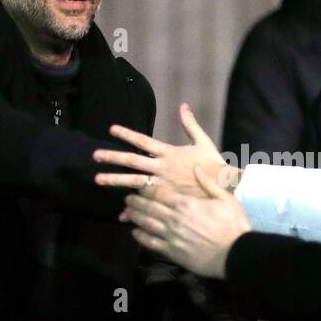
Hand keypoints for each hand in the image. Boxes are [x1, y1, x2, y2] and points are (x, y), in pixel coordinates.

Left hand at [93, 103, 239, 195]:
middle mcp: (162, 168)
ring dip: (115, 180)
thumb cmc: (214, 165)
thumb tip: (183, 106)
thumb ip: (190, 124)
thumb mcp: (203, 141)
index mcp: (169, 153)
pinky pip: (147, 203)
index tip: (111, 129)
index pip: (143, 141)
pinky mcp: (167, 199)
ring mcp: (162, 184)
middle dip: (112, 157)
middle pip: (132, 161)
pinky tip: (122, 213)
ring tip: (98, 179)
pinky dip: (135, 209)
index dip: (127, 134)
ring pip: (133, 182)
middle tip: (95, 156)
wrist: (225, 187)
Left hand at [123, 166, 251, 278]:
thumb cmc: (233, 225)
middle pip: (148, 207)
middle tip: (128, 198)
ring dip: (134, 216)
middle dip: (136, 201)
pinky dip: (140, 236)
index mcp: (186, 204)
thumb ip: (209, 183)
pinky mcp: (171, 251)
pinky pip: (150, 242)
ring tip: (127, 212)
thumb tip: (196, 168)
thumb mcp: (226, 199)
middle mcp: (174, 218)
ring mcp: (171, 235)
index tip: (140, 187)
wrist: (234, 254)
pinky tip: (135, 232)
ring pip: (145, 223)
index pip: (159, 193)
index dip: (147, 190)